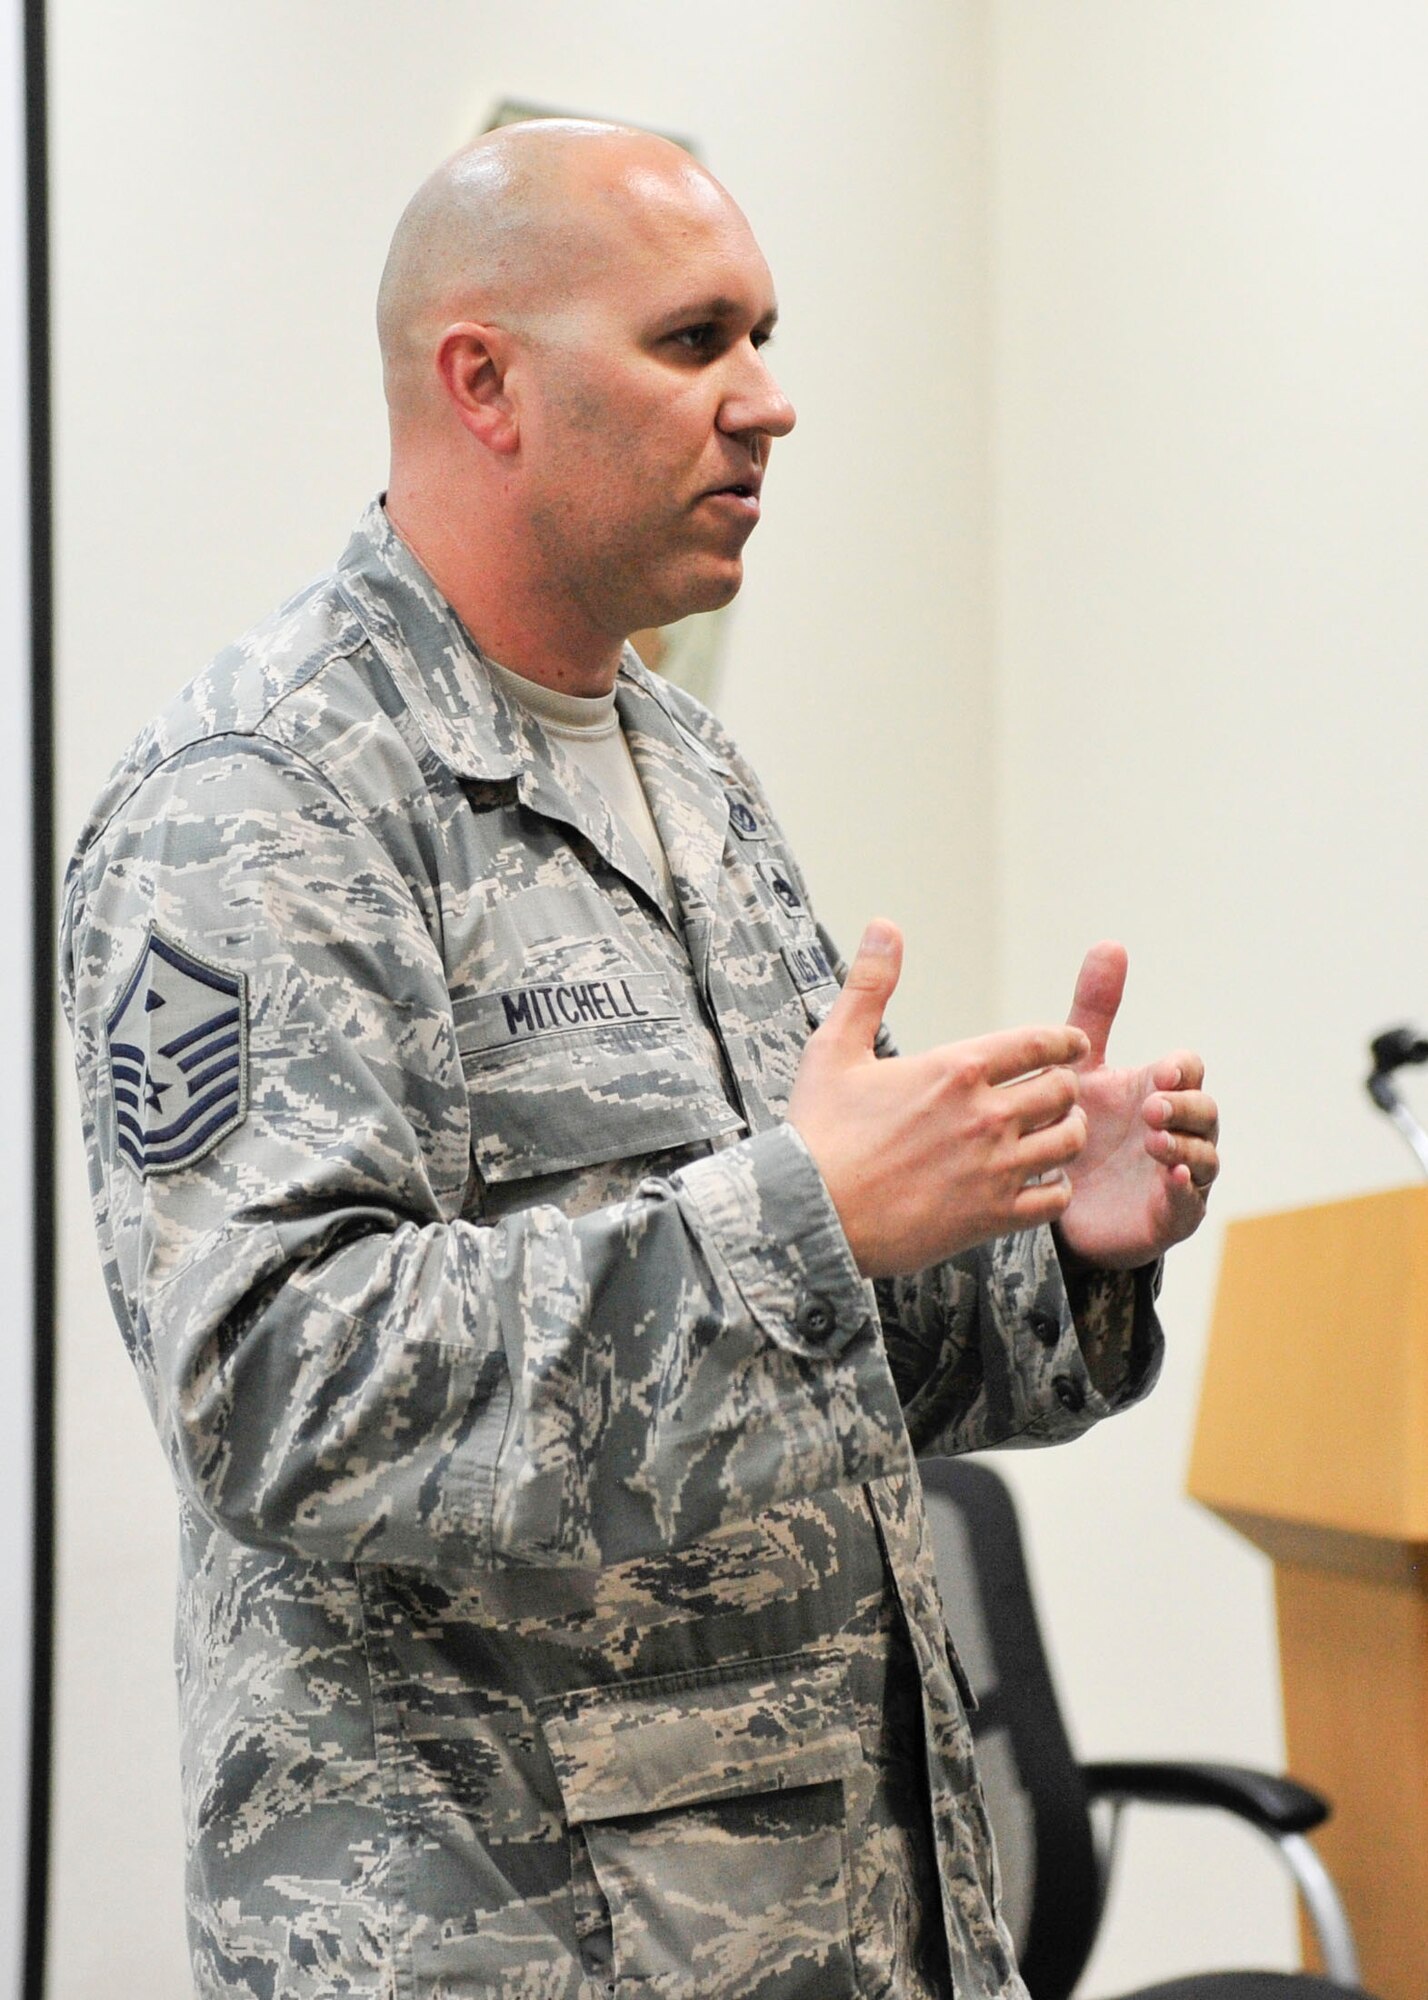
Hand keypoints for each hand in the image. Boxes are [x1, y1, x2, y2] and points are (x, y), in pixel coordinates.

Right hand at [788, 921, 1090, 1277]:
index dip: (1065, 1042)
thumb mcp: (836, 1048)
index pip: (1041, 1043)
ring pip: (1069, 1141)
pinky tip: (1038, 1182)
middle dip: (1064, 1087)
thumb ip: (870, 985)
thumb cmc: (820, 1131)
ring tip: (1054, 1134)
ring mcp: (994, 1168)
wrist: (811, 1214)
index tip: (1071, 1046)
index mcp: (957, 1069)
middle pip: (1065, 1090)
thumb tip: (884, 926)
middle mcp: (986, 1115)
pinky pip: (1055, 1198)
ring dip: (1066, 1134)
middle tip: (1055, 1094)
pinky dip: (1054, 1188)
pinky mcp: (993, 1215)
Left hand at [1056, 941, 1219, 1269]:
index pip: (1188, 1071)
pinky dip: (1186, 1190)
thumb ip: (1095, 1011)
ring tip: (1155, 1142)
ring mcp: (1180, 1174)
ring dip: (1186, 1146)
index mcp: (1159, 1091)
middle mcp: (1179, 1130)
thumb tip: (1110, 942)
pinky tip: (1171, 1177)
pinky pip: (1190, 1203)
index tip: (1160, 1072)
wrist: (1056, 1202)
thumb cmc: (1078, 1127)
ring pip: (1206, 1156)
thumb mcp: (1079, 1068)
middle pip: (1205, 1110)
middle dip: (1185, 1106)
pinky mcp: (1169, 1216)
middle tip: (1152, 1107)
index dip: (1181, 1070)